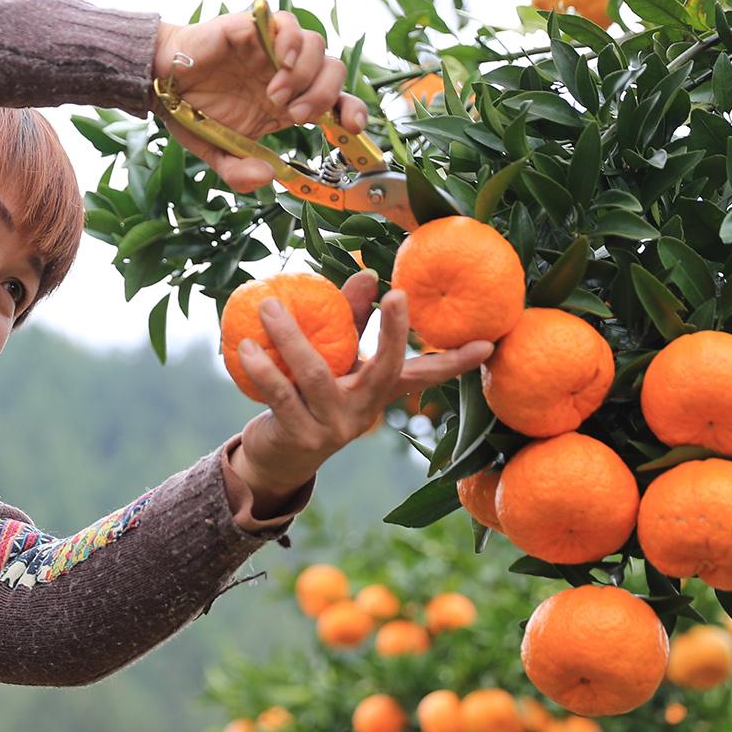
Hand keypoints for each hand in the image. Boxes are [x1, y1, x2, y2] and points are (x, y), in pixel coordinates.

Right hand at [151, 10, 370, 192]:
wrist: (157, 80)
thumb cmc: (191, 110)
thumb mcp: (216, 152)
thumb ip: (238, 172)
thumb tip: (266, 177)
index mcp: (287, 103)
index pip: (337, 100)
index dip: (353, 111)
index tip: (353, 128)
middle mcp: (286, 73)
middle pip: (334, 71)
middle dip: (325, 95)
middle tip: (295, 116)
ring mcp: (272, 49)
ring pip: (317, 45)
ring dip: (306, 74)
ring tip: (276, 95)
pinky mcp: (254, 28)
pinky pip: (289, 24)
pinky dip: (293, 42)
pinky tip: (280, 63)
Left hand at [228, 270, 493, 506]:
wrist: (277, 457)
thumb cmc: (309, 395)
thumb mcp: (333, 359)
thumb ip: (350, 319)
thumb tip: (369, 274)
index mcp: (377, 391)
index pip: (423, 374)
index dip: (454, 361)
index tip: (487, 345)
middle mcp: (364, 411)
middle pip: (386, 370)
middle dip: (395, 333)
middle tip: (395, 295)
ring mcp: (334, 426)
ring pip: (317, 375)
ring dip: (290, 337)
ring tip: (269, 306)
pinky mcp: (301, 436)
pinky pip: (282, 394)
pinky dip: (263, 367)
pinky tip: (244, 344)